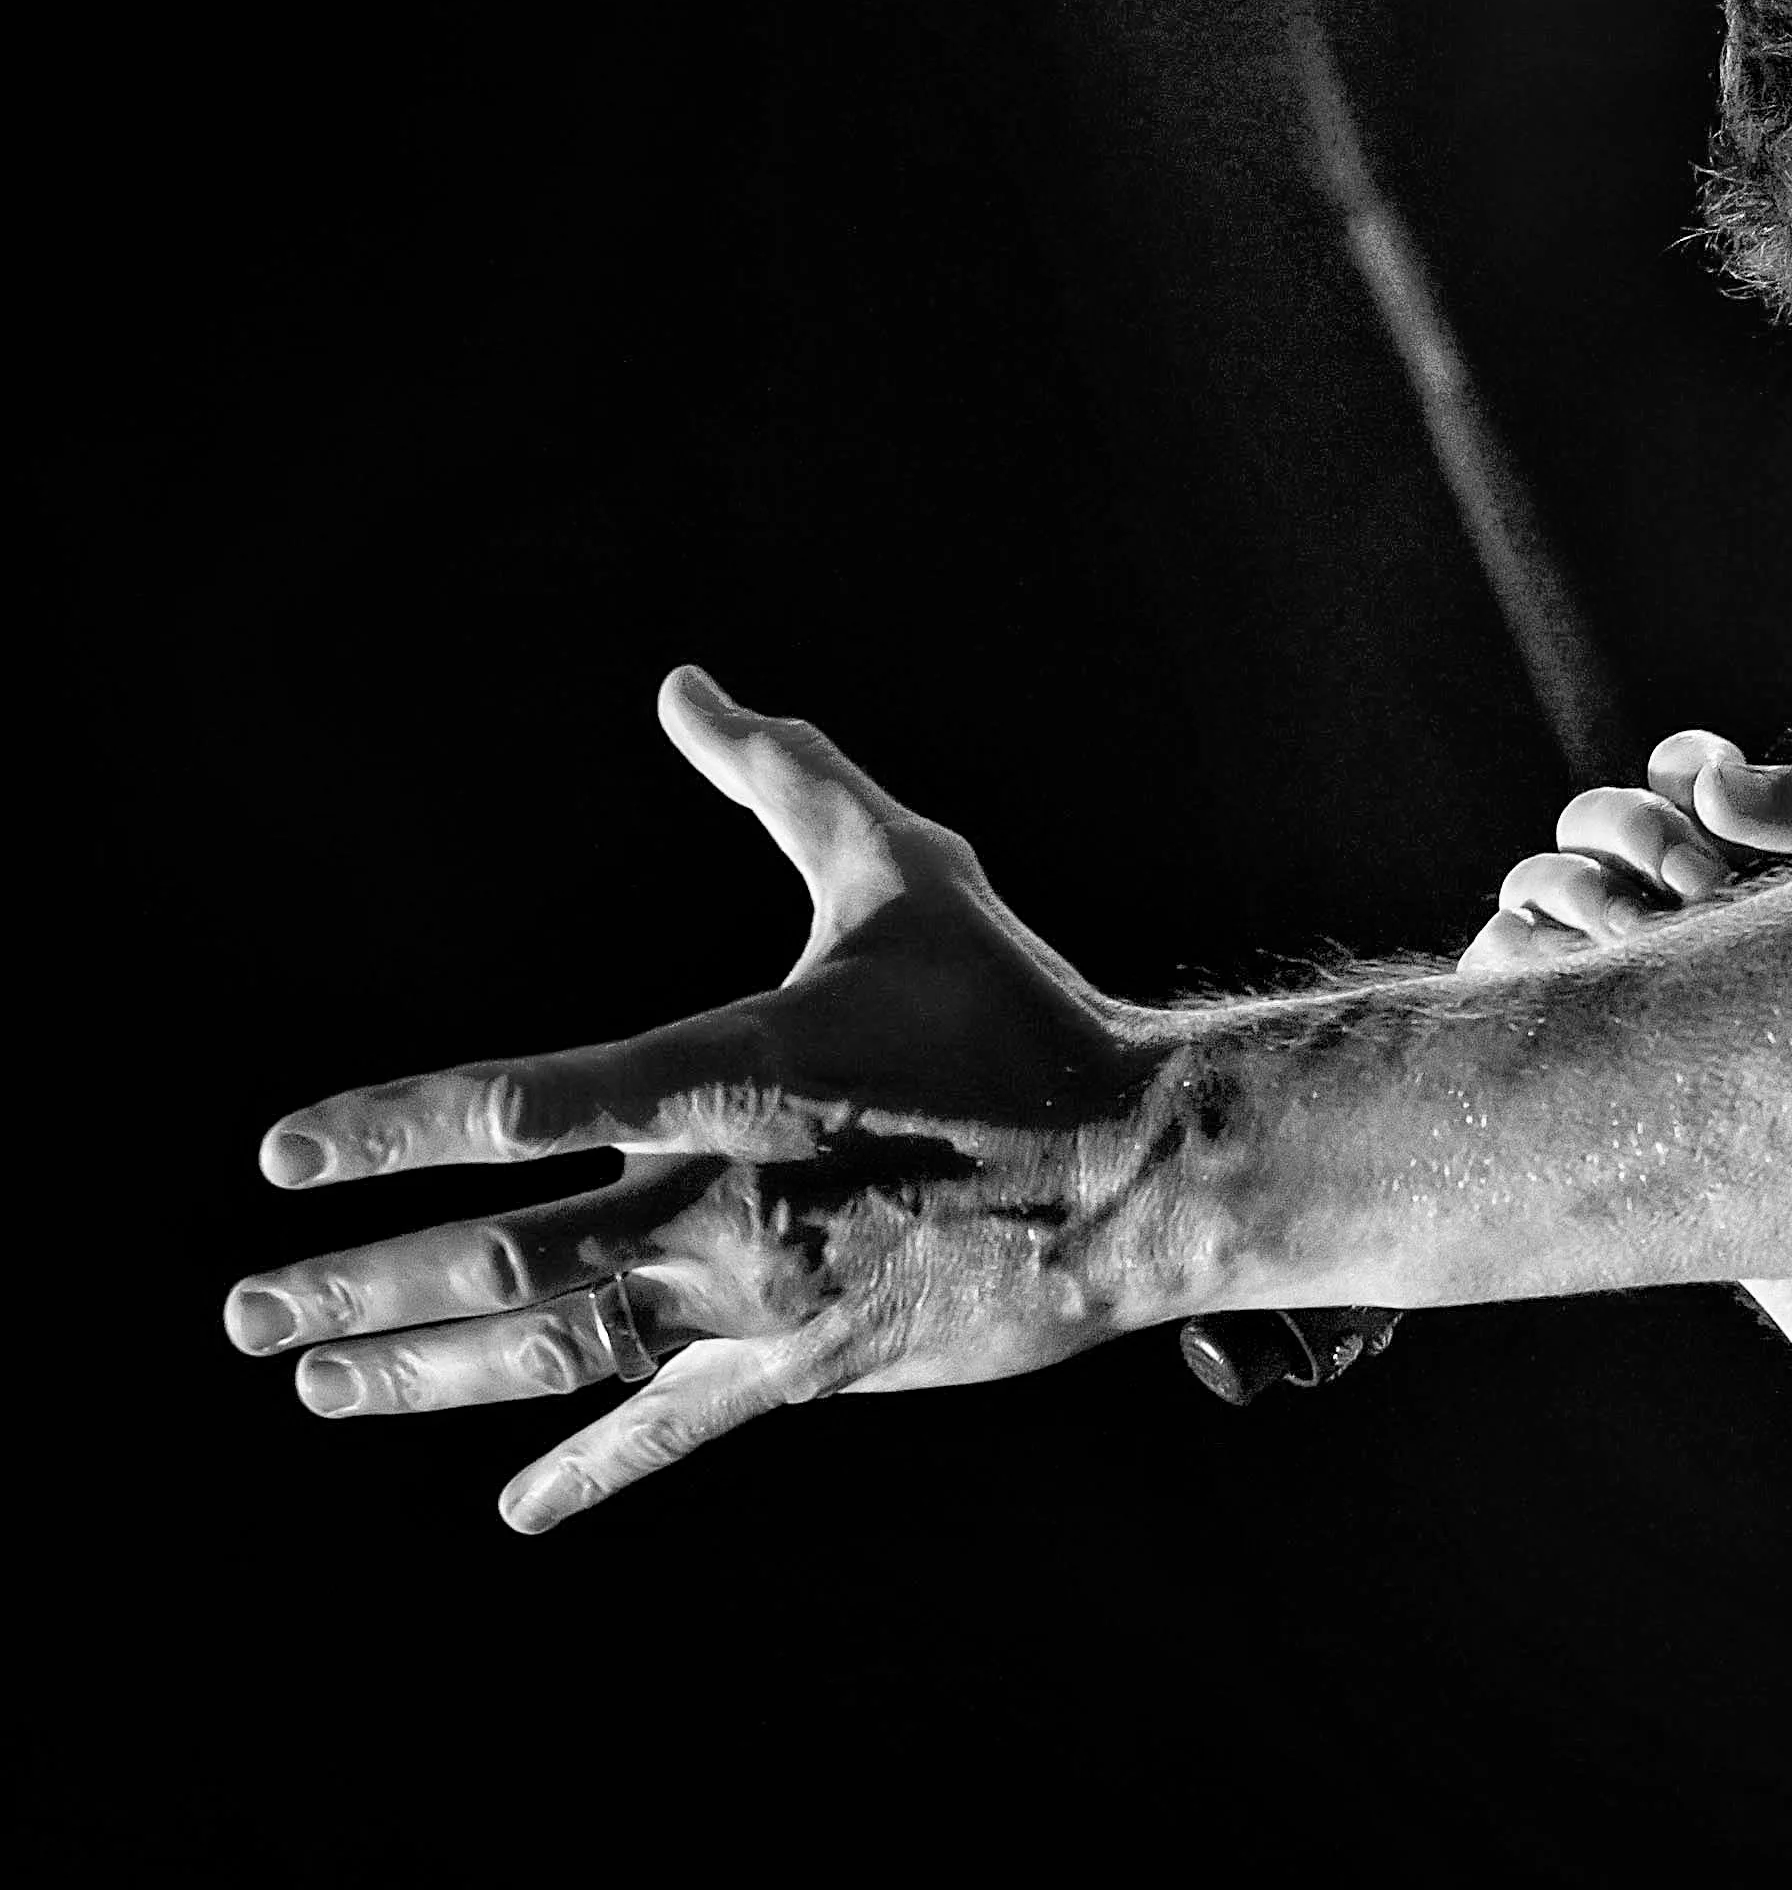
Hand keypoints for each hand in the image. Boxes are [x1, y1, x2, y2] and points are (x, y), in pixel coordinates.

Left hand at [224, 668, 1198, 1532]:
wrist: (1143, 1168)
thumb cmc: (1020, 1010)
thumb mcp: (907, 872)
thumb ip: (789, 781)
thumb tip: (688, 687)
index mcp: (730, 1073)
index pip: (519, 1103)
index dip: (390, 1125)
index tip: (284, 1152)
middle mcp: (723, 1199)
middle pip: (502, 1260)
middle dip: (358, 1289)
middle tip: (245, 1312)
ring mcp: (760, 1296)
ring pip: (558, 1350)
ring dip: (424, 1370)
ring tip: (313, 1381)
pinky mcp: (812, 1365)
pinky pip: (679, 1427)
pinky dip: (594, 1466)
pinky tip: (519, 1507)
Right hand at [1458, 726, 1791, 970]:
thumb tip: (1711, 787)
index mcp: (1721, 830)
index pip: (1677, 767)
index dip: (1691, 770)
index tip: (1726, 812)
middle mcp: (1645, 876)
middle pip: (1594, 813)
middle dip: (1641, 834)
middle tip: (1703, 887)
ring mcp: (1592, 936)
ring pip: (1537, 877)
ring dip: (1583, 891)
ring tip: (1642, 937)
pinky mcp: (1553, 999)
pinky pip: (1497, 953)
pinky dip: (1520, 950)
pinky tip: (1580, 971)